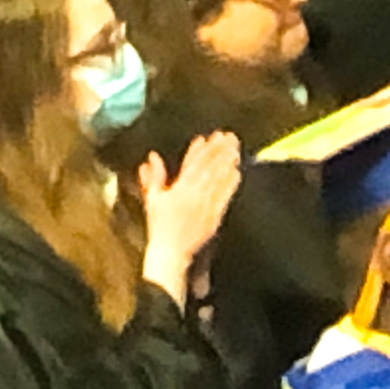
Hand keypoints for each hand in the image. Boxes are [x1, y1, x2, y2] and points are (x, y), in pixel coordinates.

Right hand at [140, 131, 241, 305]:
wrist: (171, 251)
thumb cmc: (160, 227)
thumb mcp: (152, 199)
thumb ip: (154, 177)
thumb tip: (152, 157)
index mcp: (178, 189)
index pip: (190, 165)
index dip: (199, 150)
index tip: (206, 137)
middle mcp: (193, 195)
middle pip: (208, 169)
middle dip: (218, 151)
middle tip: (228, 136)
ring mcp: (206, 205)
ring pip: (218, 180)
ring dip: (227, 163)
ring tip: (235, 148)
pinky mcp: (214, 216)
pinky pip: (224, 197)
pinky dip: (230, 184)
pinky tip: (237, 172)